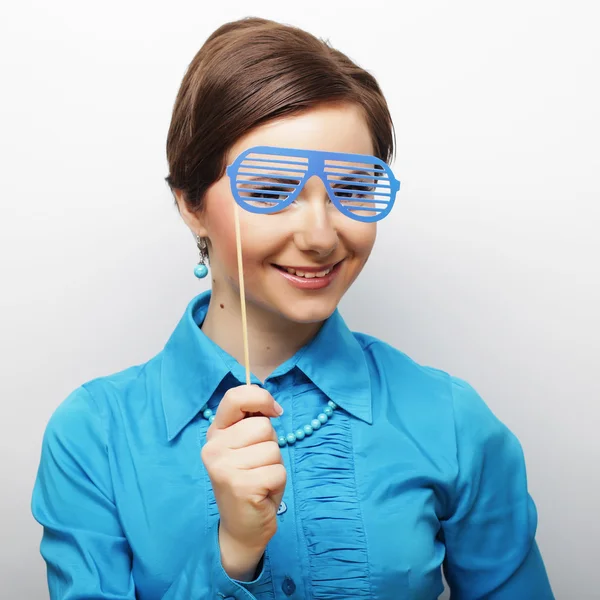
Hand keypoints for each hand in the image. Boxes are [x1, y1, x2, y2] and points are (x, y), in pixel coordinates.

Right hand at [201, 385, 285, 580]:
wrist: (241, 527)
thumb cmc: (250, 479)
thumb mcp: (247, 445)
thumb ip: (252, 423)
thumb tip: (273, 407)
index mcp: (216, 432)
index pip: (235, 397)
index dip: (260, 398)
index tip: (274, 411)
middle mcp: (213, 448)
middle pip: (263, 426)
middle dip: (271, 444)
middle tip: (258, 464)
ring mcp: (224, 467)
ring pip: (273, 449)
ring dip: (275, 465)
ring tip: (260, 479)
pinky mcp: (240, 486)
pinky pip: (278, 471)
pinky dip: (277, 482)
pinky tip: (262, 493)